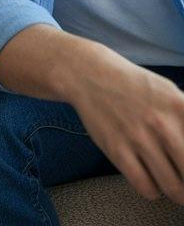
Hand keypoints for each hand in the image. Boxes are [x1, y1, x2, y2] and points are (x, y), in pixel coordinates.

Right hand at [68, 54, 183, 203]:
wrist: (89, 74)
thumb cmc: (136, 87)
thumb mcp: (171, 93)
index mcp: (180, 106)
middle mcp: (162, 123)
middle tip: (182, 175)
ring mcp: (138, 137)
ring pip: (173, 188)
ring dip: (175, 190)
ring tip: (170, 180)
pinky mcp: (116, 149)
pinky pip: (146, 188)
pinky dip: (152, 189)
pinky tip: (148, 175)